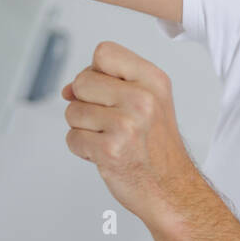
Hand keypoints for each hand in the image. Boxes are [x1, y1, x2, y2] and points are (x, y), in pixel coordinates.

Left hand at [62, 41, 198, 226]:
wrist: (172, 188)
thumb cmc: (157, 147)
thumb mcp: (150, 101)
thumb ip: (110, 85)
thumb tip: (67, 90)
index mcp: (154, 81)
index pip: (104, 52)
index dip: (97, 71)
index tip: (110, 91)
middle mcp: (142, 99)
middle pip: (81, 81)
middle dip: (86, 103)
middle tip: (111, 121)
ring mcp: (126, 125)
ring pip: (72, 112)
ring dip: (84, 128)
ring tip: (111, 139)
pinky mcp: (110, 150)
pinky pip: (72, 138)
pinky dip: (83, 149)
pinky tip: (107, 154)